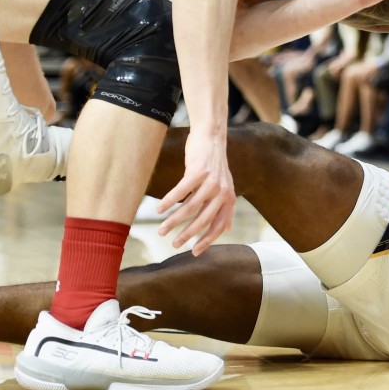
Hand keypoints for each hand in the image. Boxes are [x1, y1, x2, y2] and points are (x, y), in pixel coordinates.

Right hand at [156, 127, 235, 254]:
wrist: (212, 137)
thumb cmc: (215, 164)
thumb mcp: (225, 186)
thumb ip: (225, 207)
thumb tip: (227, 229)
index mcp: (229, 199)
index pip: (218, 226)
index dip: (206, 241)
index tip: (193, 252)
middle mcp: (223, 193)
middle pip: (202, 221)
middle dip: (186, 235)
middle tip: (173, 244)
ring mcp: (211, 182)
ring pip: (189, 208)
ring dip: (173, 221)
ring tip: (161, 229)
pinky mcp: (198, 172)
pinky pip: (180, 192)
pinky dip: (168, 202)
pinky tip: (159, 210)